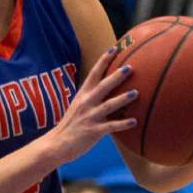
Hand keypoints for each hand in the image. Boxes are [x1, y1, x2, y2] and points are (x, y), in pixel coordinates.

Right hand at [48, 48, 137, 164]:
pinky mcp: (93, 131)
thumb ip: (91, 97)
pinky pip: (111, 127)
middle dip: (116, 76)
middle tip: (130, 68)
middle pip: (103, 86)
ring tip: (135, 93)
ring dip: (122, 99)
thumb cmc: (71, 124)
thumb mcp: (78, 106)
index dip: (104, 60)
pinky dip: (123, 124)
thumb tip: (108, 89)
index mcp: (82, 94)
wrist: (57, 143)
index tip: (114, 49)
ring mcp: (89, 117)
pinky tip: (134, 122)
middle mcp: (86, 103)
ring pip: (108, 105)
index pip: (93, 73)